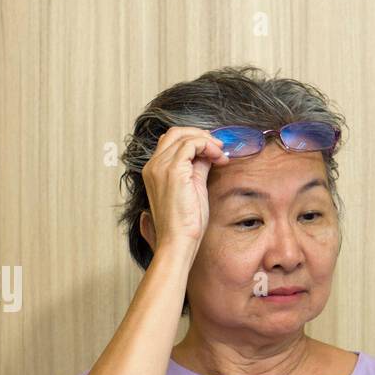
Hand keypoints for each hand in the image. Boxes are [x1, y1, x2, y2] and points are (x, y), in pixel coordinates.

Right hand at [141, 126, 230, 256]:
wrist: (178, 241)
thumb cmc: (184, 224)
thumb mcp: (193, 189)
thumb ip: (197, 169)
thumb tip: (208, 155)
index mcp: (154, 170)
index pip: (172, 141)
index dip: (194, 140)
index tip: (213, 151)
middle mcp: (153, 165)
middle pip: (176, 133)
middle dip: (200, 135)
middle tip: (219, 147)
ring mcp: (160, 166)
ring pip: (184, 135)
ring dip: (207, 141)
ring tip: (221, 155)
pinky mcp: (173, 170)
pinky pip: (191, 144)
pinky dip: (208, 146)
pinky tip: (219, 158)